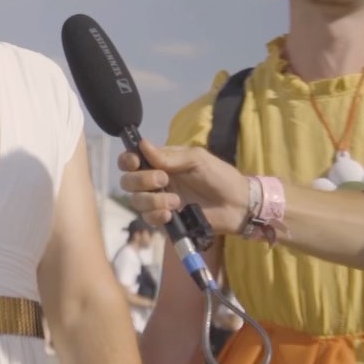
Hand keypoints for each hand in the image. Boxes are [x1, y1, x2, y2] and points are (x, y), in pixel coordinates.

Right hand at [118, 138, 249, 235]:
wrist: (236, 205)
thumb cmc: (219, 176)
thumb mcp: (197, 159)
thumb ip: (169, 156)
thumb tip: (142, 144)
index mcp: (161, 162)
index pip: (132, 159)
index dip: (127, 160)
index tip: (135, 162)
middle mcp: (156, 181)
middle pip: (128, 181)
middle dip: (141, 180)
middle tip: (164, 180)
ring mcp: (159, 201)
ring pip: (136, 201)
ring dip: (152, 200)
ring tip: (175, 201)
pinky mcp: (165, 219)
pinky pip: (148, 218)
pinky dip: (156, 216)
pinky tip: (170, 215)